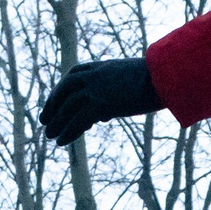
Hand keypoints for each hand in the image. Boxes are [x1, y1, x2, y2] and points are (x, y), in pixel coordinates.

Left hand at [39, 58, 162, 143]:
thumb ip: (112, 95)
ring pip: (68, 107)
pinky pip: (77, 121)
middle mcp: (94, 76)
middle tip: (44, 120)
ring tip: (49, 135)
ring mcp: (96, 89)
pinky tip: (61, 142)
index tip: (56, 101)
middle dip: (53, 105)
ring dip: (57, 122)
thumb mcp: (129, 82)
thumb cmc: (157, 79)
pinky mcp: (101, 104)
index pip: (74, 75)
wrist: (165, 77)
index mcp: (102, 66)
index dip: (62, 89)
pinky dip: (68, 132)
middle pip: (65, 90)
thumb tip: (103, 115)